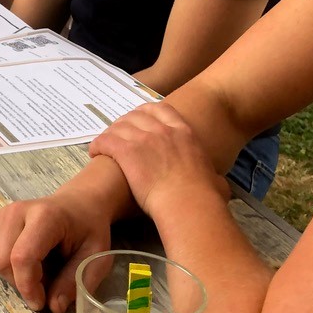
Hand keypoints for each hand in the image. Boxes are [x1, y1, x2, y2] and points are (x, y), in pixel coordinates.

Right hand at [0, 190, 111, 312]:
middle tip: (44, 287)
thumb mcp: (95, 256)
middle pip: (1, 260)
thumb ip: (75, 281)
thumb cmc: (89, 229)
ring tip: (41, 272)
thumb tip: (54, 306)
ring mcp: (4, 216)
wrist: (78, 203)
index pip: (22, 256)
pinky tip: (32, 263)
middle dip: (20, 283)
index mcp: (45, 216)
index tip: (41, 303)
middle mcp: (17, 212)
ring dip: (15, 276)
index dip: (28, 286)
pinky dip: (11, 268)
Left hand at [87, 102, 227, 222]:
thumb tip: (218, 186)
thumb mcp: (214, 180)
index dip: (145, 113)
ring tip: (103, 145)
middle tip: (117, 134)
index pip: (160, 110)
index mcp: (184, 133)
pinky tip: (94, 152)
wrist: (188, 202)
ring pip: (118, 127)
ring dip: (109, 134)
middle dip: (124, 123)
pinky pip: (106, 141)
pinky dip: (98, 145)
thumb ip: (213, 178)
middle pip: (135, 116)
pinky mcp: (126, 151)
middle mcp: (163, 130)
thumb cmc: (204, 196)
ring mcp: (143, 138)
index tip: (139, 120)